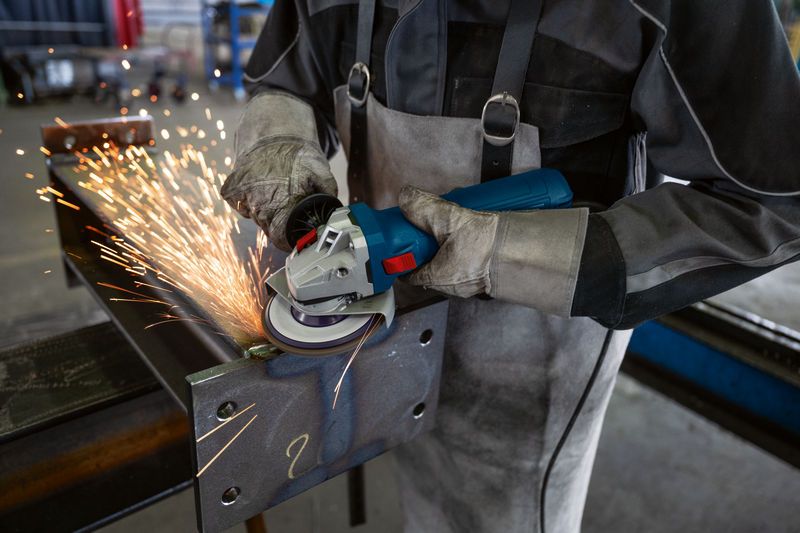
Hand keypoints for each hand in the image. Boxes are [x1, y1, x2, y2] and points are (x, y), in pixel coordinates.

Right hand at [221, 139, 336, 250]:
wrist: (272, 128)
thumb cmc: (297, 152)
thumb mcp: (321, 171)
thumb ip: (328, 195)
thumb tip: (333, 215)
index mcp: (279, 202)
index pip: (279, 237)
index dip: (288, 239)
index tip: (294, 235)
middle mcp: (257, 202)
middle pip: (267, 228)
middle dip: (278, 222)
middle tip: (288, 206)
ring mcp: (241, 195)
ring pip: (254, 217)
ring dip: (265, 211)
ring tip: (276, 190)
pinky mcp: (230, 189)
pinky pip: (241, 206)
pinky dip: (250, 201)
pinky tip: (261, 187)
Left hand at [398, 185, 587, 315]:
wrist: (527, 253)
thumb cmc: (489, 246)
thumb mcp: (449, 220)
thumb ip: (424, 208)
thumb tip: (405, 198)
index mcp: (437, 278)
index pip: (409, 272)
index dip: (402, 256)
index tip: (399, 241)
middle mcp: (453, 285)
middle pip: (429, 265)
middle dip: (427, 246)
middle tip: (426, 227)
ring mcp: (471, 282)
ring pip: (450, 263)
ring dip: (448, 244)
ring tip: (450, 224)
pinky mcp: (487, 274)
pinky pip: (469, 261)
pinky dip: (465, 247)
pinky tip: (470, 230)